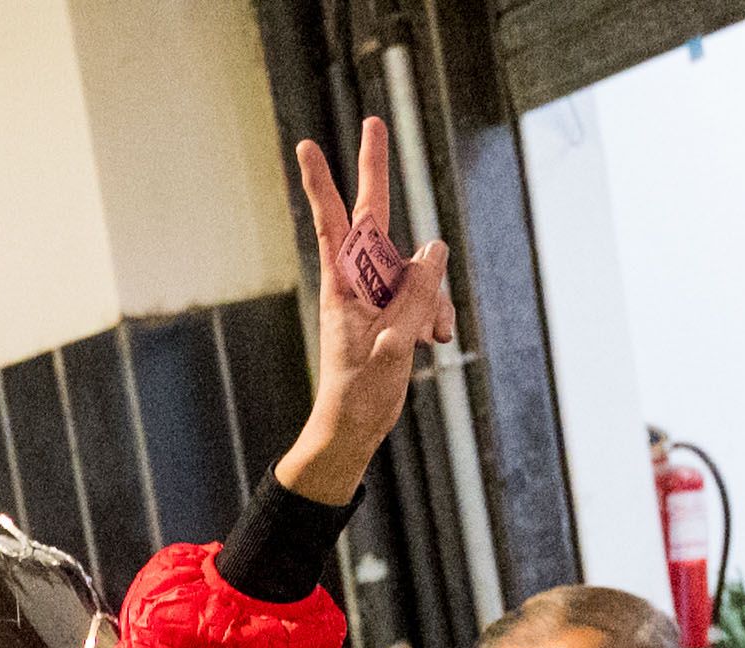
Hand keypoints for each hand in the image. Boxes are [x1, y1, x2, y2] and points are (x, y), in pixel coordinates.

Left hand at [279, 121, 455, 507]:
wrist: (355, 428)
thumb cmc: (360, 393)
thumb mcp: (393, 344)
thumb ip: (415, 294)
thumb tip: (434, 247)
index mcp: (343, 286)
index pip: (334, 223)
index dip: (323, 184)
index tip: (307, 146)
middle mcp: (360, 280)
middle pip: (375, 218)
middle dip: (375, 171)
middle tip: (374, 121)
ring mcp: (379, 293)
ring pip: (419, 269)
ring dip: (433, 300)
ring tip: (429, 339)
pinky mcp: (396, 309)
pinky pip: (427, 295)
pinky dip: (436, 315)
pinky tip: (434, 342)